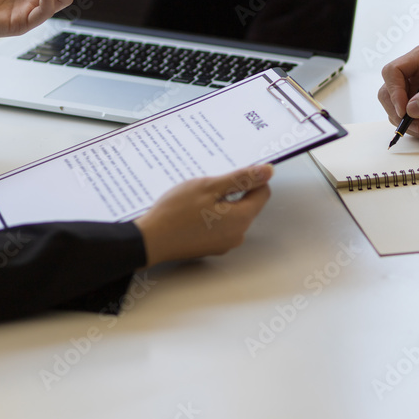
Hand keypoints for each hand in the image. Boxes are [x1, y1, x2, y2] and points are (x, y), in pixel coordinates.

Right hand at [134, 165, 272, 265]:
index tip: (231, 172)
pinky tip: (192, 211)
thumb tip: (268, 172)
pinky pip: (219, 226)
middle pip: (247, 204)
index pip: (262, 192)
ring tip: (196, 199)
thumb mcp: (209, 187)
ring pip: (232, 215)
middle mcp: (237, 235)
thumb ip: (242, 179)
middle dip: (232, 191)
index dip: (250, 178)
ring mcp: (224, 244)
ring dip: (220, 203)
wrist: (150, 241)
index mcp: (241, 219)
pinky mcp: (211, 247)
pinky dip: (211, 216)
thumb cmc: (175, 213)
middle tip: (207, 185)